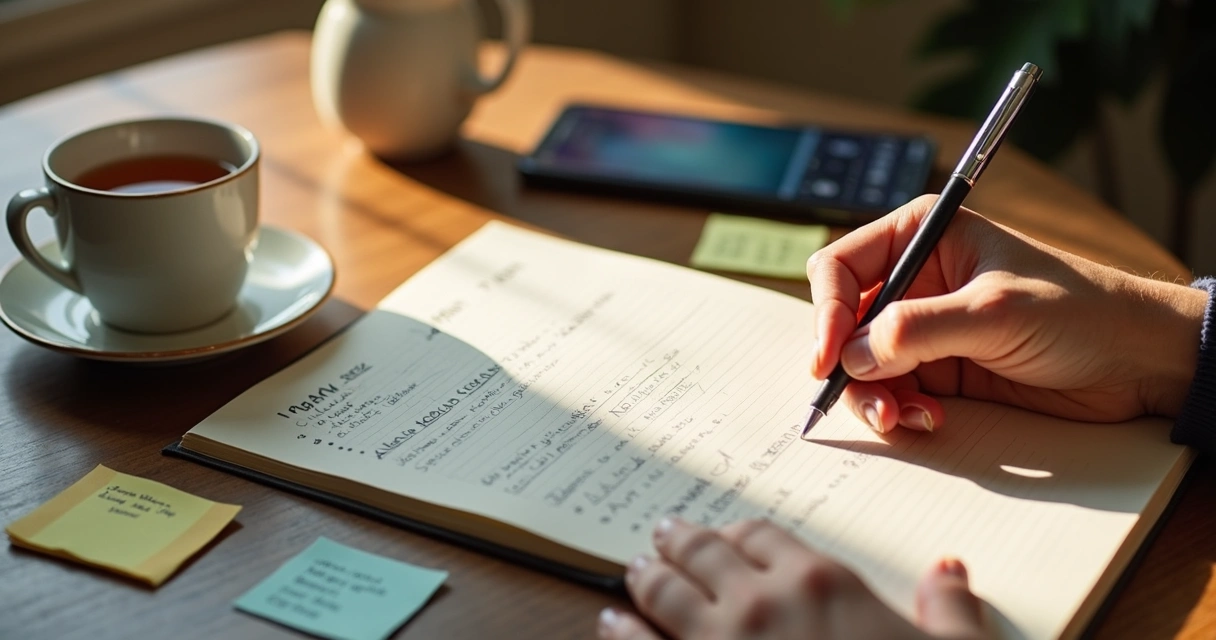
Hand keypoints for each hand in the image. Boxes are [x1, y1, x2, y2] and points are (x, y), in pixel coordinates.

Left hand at [597, 517, 985, 639]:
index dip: (739, 531)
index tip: (728, 534)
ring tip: (636, 568)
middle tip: (663, 535)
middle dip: (679, 540)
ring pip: (665, 590)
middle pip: (703, 551)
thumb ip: (949, 608)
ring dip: (647, 575)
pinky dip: (621, 630)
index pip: (761, 534)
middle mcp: (762, 601)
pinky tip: (611, 622)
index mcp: (823, 582)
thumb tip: (948, 569)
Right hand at [807, 195, 1206, 432]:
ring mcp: (925, 330)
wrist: (1138, 362)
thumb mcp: (993, 311)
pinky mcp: (941, 371)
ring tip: (904, 418)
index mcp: (921, 238)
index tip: (827, 358)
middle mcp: (915, 281)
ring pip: (863, 367)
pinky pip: (894, 393)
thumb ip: (916, 331)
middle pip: (843, 324)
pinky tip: (931, 420)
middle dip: (848, 366)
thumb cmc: (1080, 311)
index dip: (825, 312)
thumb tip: (850, 357)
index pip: (840, 269)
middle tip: (871, 400)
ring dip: (875, 397)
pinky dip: (901, 412)